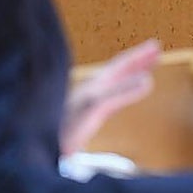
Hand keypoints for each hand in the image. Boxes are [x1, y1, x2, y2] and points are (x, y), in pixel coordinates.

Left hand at [60, 39, 159, 155]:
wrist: (36, 148)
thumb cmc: (63, 129)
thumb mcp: (96, 106)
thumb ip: (120, 92)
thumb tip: (148, 80)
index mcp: (94, 86)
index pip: (121, 65)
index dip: (139, 56)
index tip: (156, 45)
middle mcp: (89, 91)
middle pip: (117, 71)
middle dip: (137, 61)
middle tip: (155, 50)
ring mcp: (84, 104)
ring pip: (111, 82)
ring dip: (128, 75)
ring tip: (142, 71)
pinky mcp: (81, 120)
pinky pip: (106, 97)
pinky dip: (118, 92)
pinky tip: (116, 98)